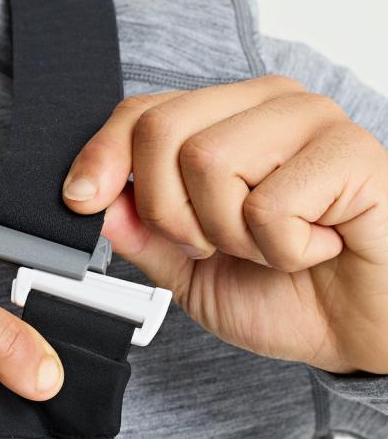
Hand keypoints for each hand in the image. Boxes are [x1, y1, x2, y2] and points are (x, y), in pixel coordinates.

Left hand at [63, 76, 387, 373]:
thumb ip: (143, 233)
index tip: (80, 201)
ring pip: (210, 162)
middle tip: (222, 244)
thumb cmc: (290, 293)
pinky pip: (270, 205)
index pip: (143, 112)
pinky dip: (286, 250)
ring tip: (278, 245)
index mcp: (227, 120)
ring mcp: (312, 121)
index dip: (103, 157)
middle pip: (164, 132)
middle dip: (173, 214)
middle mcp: (267, 105)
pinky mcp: (353, 153)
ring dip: (234, 235)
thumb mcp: (191, 271)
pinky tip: (320, 246)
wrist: (366, 333)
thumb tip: (94, 198)